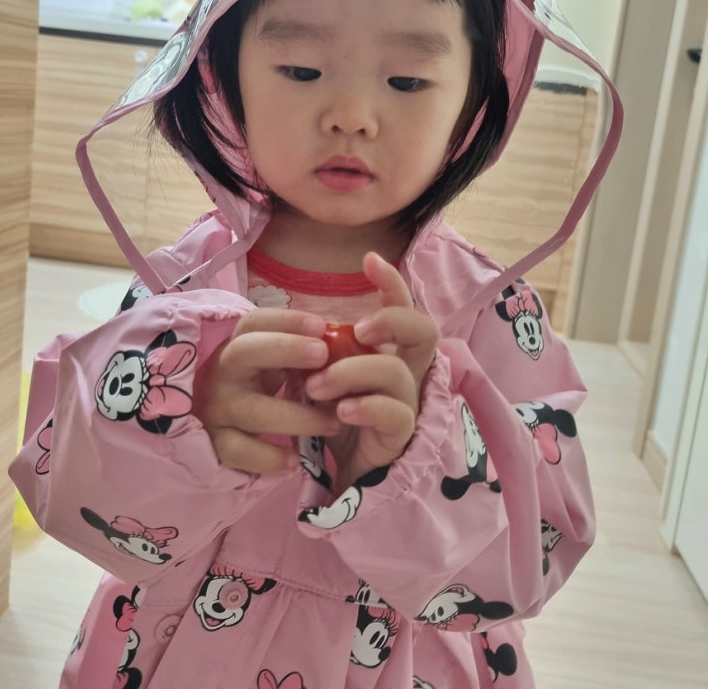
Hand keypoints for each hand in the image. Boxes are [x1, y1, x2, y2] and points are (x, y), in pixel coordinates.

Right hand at [193, 308, 339, 474]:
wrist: (228, 423)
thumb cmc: (265, 381)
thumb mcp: (281, 360)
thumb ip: (309, 349)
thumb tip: (354, 337)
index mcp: (240, 343)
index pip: (256, 322)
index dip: (287, 320)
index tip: (321, 326)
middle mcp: (223, 371)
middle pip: (245, 351)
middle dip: (285, 349)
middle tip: (323, 355)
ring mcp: (217, 408)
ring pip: (253, 410)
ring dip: (298, 417)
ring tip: (333, 423)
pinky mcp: (217, 442)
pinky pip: (239, 452)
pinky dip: (268, 457)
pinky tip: (295, 460)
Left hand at [304, 252, 438, 490]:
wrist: (344, 471)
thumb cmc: (339, 413)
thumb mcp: (328, 372)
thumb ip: (326, 348)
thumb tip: (305, 322)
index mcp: (391, 350)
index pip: (403, 307)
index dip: (391, 281)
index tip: (369, 259)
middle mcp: (408, 371)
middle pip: (424, 331)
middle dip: (392, 320)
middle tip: (358, 329)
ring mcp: (408, 403)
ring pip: (395, 372)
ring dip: (352, 372)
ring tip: (317, 387)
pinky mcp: (401, 436)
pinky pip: (394, 413)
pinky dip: (364, 406)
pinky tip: (339, 411)